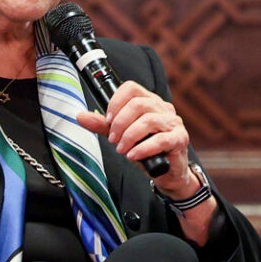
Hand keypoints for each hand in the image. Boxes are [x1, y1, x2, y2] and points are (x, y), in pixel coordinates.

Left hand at [75, 81, 195, 198]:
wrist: (166, 173)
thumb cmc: (146, 151)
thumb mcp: (121, 136)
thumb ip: (103, 126)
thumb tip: (81, 116)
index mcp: (149, 102)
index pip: (131, 88)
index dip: (116, 102)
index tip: (108, 120)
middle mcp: (163, 108)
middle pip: (139, 104)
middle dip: (120, 123)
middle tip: (113, 139)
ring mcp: (174, 123)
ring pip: (149, 121)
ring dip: (130, 136)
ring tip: (122, 149)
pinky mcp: (180, 139)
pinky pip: (161, 140)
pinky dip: (143, 148)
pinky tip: (133, 155)